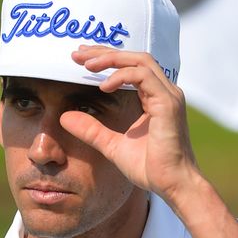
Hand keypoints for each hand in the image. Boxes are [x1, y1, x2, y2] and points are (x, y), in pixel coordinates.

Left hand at [61, 45, 199, 203]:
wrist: (172, 185)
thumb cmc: (150, 168)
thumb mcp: (111, 145)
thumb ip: (91, 129)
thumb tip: (64, 117)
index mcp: (155, 97)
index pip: (130, 66)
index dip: (106, 58)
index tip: (81, 58)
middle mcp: (164, 91)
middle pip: (134, 57)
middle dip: (105, 52)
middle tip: (78, 54)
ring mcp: (168, 96)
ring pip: (140, 61)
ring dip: (112, 59)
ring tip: (87, 65)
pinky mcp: (168, 104)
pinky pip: (143, 77)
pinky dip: (122, 77)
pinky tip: (103, 86)